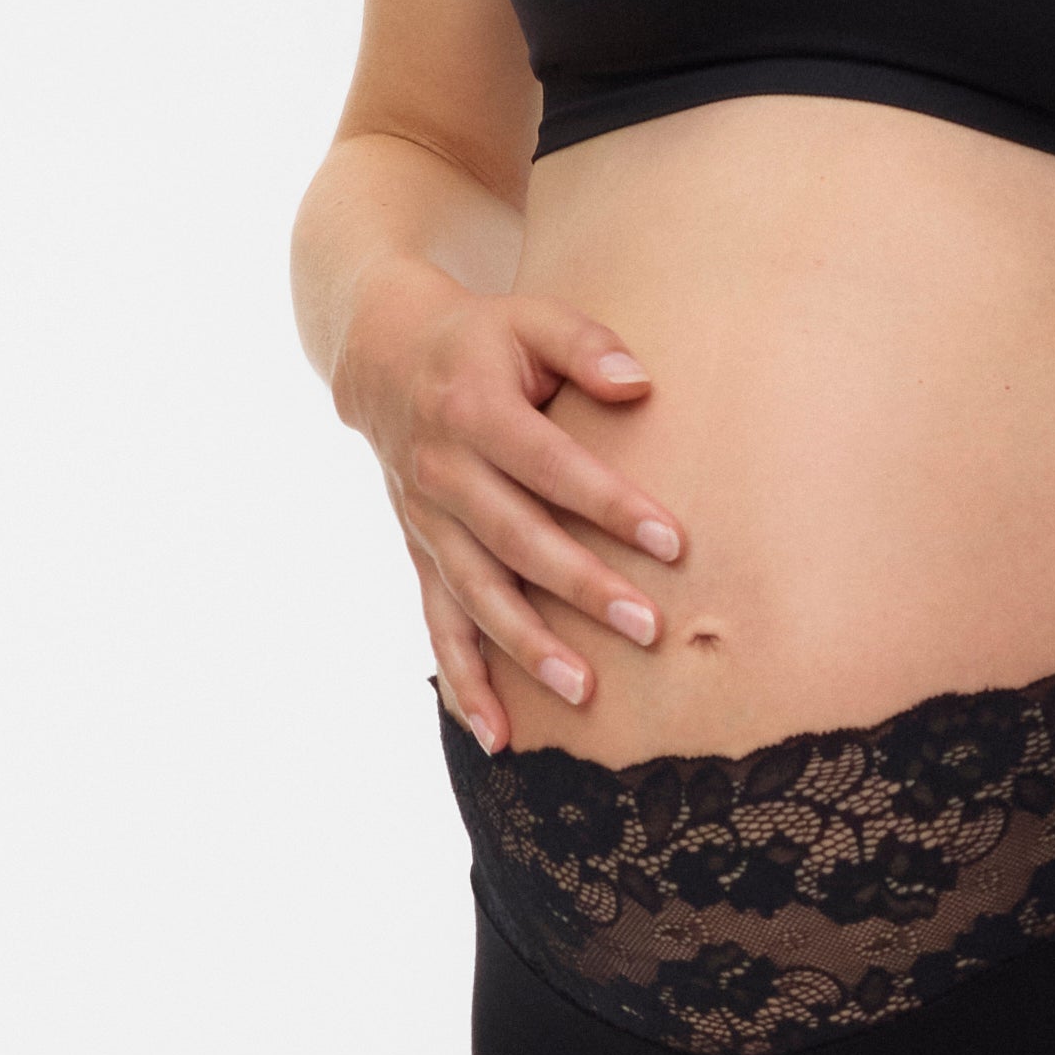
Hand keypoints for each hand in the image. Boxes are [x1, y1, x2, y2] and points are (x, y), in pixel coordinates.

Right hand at [339, 261, 686, 742]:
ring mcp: (427, 522)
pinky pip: (439, 627)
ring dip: (526, 647)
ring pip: (478, 595)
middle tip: (647, 628)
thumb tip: (640, 385)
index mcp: (475, 411)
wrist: (380, 356)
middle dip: (582, 588)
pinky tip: (497, 736)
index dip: (610, 504)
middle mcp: (443, 473)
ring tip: (582, 691)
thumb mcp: (530, 317)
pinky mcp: (421, 555)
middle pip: (518, 540)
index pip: (552, 466)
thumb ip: (587, 344)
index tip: (673, 542)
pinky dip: (464, 683)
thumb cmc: (480, 339)